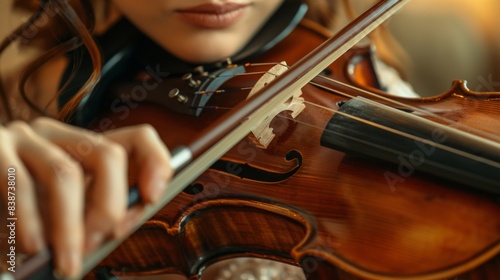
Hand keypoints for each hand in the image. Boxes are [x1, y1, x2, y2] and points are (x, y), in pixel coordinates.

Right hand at [0, 117, 171, 277]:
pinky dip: (30, 222)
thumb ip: (94, 211)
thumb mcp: (63, 211)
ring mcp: (25, 138)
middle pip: (107, 155)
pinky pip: (19, 184)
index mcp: (83, 148)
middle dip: (108, 207)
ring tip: (66, 261)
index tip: (152, 196)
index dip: (155, 162)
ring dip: (69, 227)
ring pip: (64, 174)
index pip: (136, 138)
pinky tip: (32, 245)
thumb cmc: (19, 212)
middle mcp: (59, 135)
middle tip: (94, 244)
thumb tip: (122, 223)